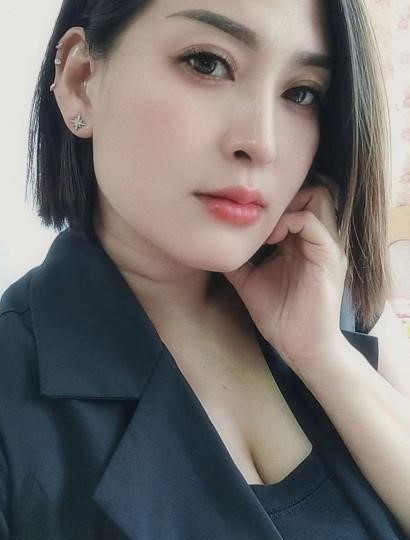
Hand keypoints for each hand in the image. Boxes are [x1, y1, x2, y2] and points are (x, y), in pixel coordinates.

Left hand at [223, 179, 348, 373]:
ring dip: (286, 205)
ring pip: (316, 196)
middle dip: (281, 195)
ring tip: (264, 227)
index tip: (245, 213)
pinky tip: (269, 240)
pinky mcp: (329, 255)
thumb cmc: (279, 317)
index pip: (295, 200)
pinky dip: (287, 222)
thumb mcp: (248, 280)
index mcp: (300, 242)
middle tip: (256, 213)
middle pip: (308, 190)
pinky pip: (311, 221)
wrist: (301, 348)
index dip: (271, 201)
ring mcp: (325, 245)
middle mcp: (316, 238)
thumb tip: (210, 242)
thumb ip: (238, 258)